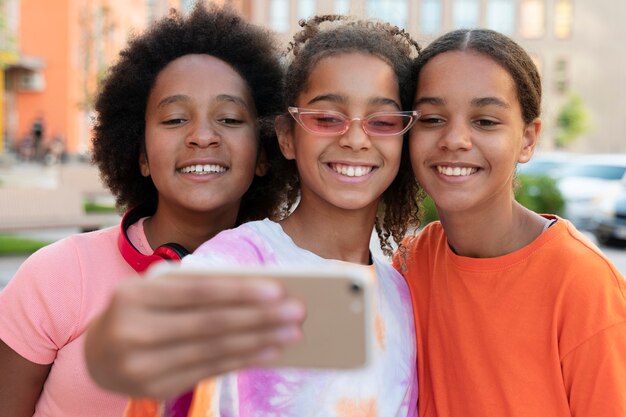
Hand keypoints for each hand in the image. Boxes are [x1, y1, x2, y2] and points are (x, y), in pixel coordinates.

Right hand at [84, 273, 304, 398]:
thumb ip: (195, 287)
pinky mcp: (152, 389)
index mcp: (133, 295)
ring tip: (291, 333)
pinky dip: (243, 361)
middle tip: (296, 311)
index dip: (238, 291)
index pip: (196, 291)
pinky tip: (269, 352)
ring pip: (213, 351)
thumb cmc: (141, 310)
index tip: (277, 289)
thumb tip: (257, 292)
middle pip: (210, 324)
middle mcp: (132, 331)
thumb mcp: (156, 290)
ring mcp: (139, 366)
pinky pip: (208, 372)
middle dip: (259, 317)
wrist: (97, 353)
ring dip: (259, 342)